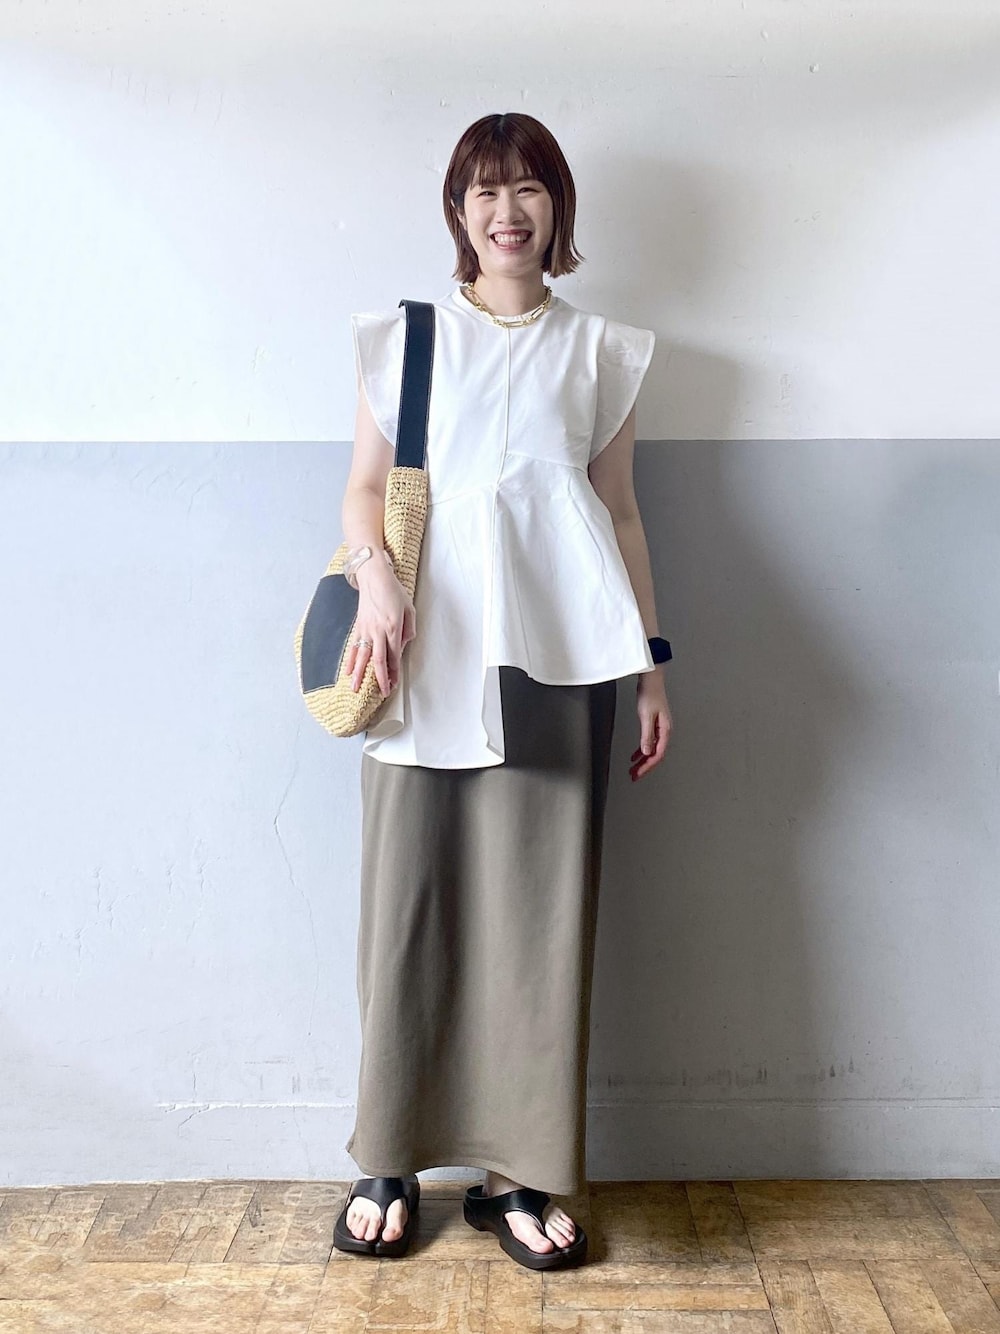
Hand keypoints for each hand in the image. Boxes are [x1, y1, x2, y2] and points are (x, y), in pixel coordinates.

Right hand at [342, 557, 415, 696]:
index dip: (394, 673)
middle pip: (378, 660)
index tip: (394, 685)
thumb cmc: (393, 590)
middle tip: (381, 693)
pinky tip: (347, 672)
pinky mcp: (358, 627)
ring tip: (355, 689)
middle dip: (380, 679)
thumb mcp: (409, 608)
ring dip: (359, 674)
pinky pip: (353, 647)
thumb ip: (409, 629)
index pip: (394, 656)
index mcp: (393, 628)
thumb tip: (404, 644)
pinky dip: (350, 660)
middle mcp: (378, 631)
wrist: (374, 576)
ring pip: (362, 657)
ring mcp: (366, 630)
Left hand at [630, 668, 671, 781]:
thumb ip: (647, 735)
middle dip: (645, 767)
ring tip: (634, 769)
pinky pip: (649, 743)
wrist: (651, 680)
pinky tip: (635, 755)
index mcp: (665, 730)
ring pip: (652, 750)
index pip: (657, 754)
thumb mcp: (646, 716)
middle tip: (634, 776)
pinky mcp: (654, 725)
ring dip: (643, 761)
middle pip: (656, 755)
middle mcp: (665, 732)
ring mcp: (660, 729)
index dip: (648, 766)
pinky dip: (642, 751)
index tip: (638, 773)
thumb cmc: (650, 694)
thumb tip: (646, 752)